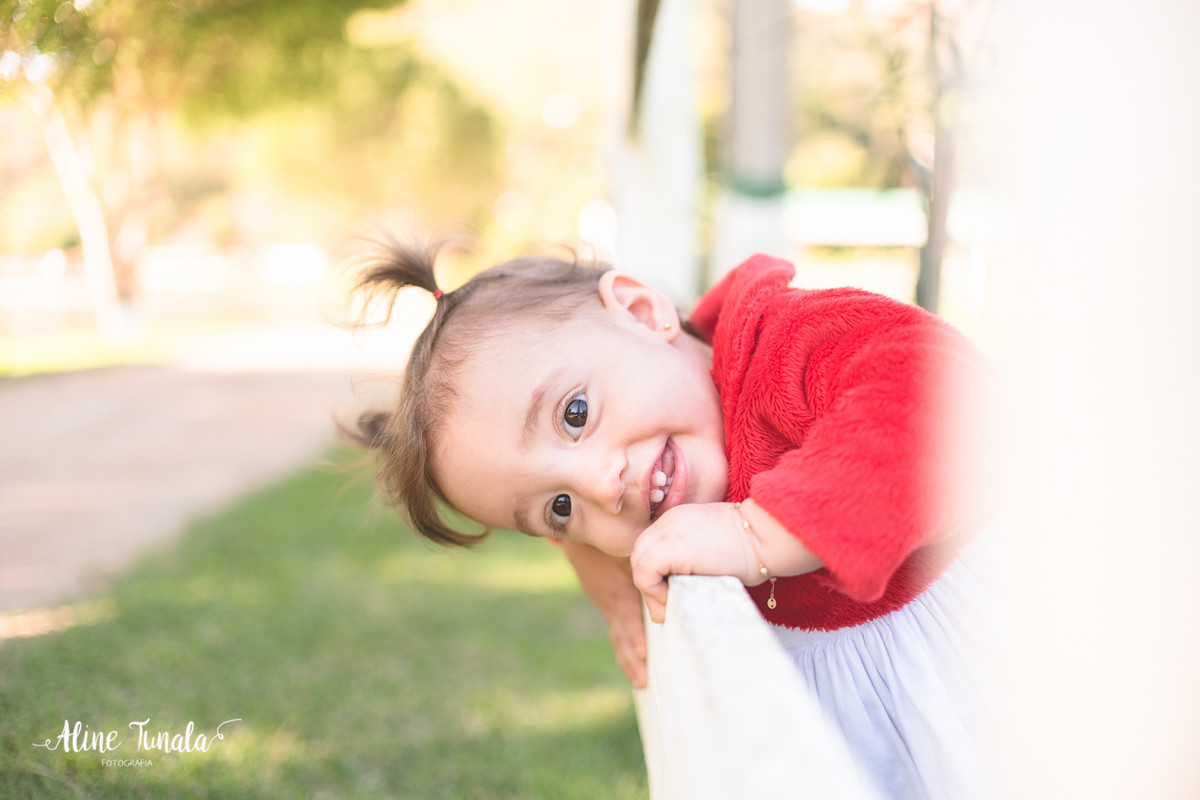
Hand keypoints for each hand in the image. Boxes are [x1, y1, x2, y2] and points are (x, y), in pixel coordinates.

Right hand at [559, 539, 647, 688]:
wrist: (576, 527)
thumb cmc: (610, 531)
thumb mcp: (628, 539)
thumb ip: (649, 552)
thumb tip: (675, 558)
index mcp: (619, 587)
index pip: (628, 616)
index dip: (635, 634)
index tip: (643, 652)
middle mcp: (611, 599)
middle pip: (621, 635)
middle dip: (632, 660)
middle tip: (644, 681)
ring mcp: (605, 602)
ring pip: (617, 635)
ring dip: (628, 658)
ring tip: (640, 681)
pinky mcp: (604, 600)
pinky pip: (616, 627)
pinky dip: (625, 643)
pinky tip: (635, 657)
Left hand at [630, 500, 822, 623]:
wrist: (767, 535)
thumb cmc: (753, 547)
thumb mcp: (713, 548)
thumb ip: (692, 559)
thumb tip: (678, 588)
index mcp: (678, 519)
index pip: (650, 547)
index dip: (654, 574)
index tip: (668, 594)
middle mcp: (669, 521)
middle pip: (640, 555)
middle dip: (648, 583)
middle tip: (664, 606)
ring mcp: (668, 531)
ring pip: (639, 563)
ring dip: (650, 590)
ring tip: (668, 608)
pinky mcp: (672, 547)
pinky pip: (644, 571)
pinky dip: (652, 590)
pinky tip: (672, 601)